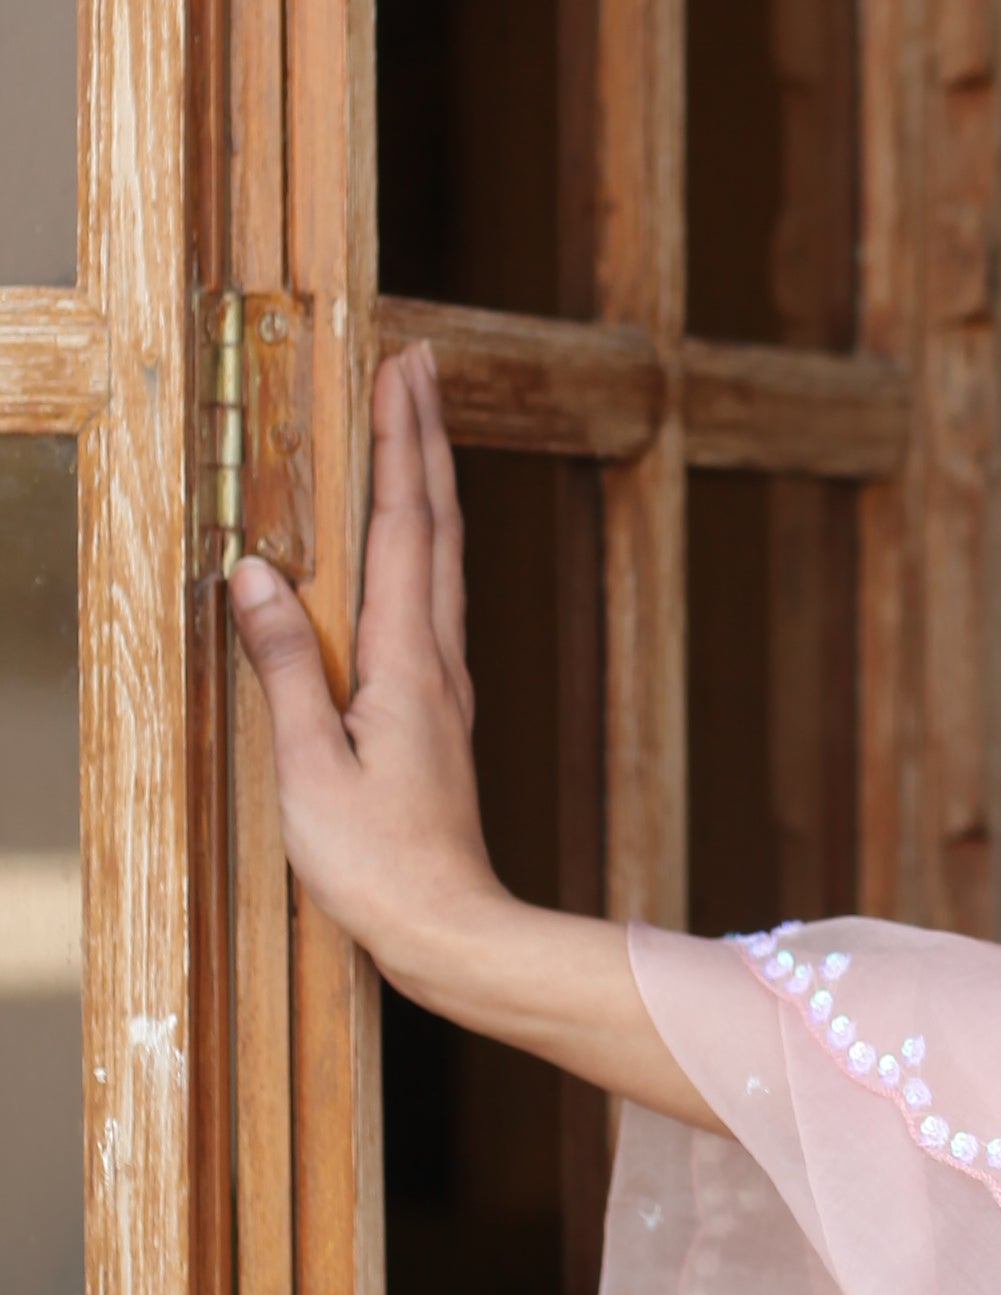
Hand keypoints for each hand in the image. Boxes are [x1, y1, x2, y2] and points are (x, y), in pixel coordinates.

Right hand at [228, 345, 714, 1125]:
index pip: (402, 526)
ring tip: (417, 430)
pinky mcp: (438, 712)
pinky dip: (422, 546)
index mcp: (405, 661)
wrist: (451, 928)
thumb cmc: (378, 862)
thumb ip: (286, 664)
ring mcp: (445, 685)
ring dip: (428, 485)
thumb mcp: (308, 764)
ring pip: (440, 560)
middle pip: (434, 525)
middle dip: (424, 439)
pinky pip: (431, 601)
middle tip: (419, 365)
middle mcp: (438, 659)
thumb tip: (254, 572)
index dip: (400, 443)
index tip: (401, 370)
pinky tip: (411, 550)